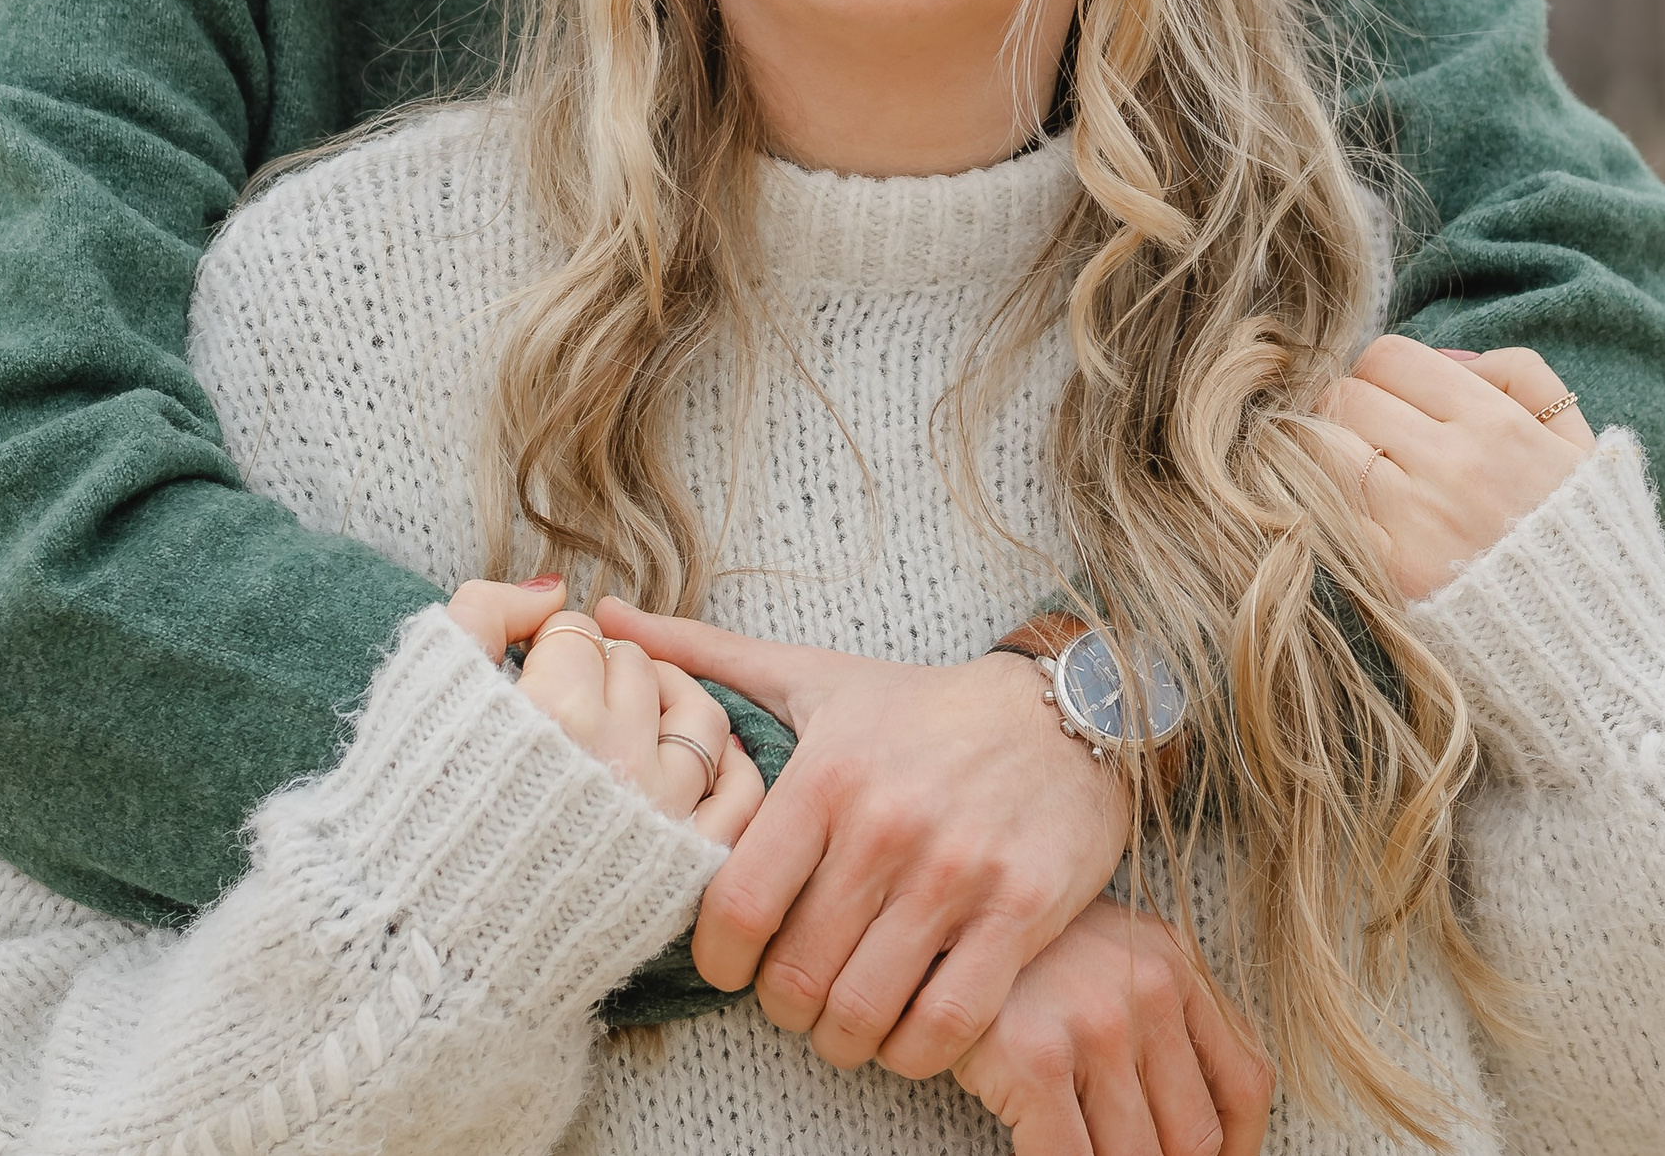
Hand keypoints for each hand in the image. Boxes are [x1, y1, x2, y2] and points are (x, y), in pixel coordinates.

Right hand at [446, 578, 763, 843]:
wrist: (422, 945)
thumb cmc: (415, 814)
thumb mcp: (425, 686)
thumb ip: (486, 609)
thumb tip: (553, 591)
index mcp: (557, 713)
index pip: (575, 634)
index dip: (544, 644)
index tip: (525, 674)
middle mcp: (617, 761)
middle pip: (634, 666)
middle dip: (598, 668)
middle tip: (566, 697)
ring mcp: (658, 816)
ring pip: (696, 713)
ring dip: (664, 699)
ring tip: (624, 715)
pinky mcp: (682, 868)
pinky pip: (738, 793)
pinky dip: (726, 765)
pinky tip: (684, 756)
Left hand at [596, 601, 1128, 1078]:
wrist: (1065, 709)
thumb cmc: (920, 704)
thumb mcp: (812, 674)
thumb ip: (704, 656)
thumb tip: (599, 613)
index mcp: (827, 774)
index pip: (738, 905)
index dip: (717, 960)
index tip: (728, 965)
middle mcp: (887, 826)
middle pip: (798, 977)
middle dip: (783, 1010)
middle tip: (791, 997)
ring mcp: (956, 874)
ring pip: (865, 1012)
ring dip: (843, 1039)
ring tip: (841, 1019)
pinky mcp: (1019, 914)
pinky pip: (947, 1027)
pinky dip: (912, 1049)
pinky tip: (905, 1026)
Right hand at [954, 896, 1271, 1155]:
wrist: (939, 910)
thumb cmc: (1029, 951)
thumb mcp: (1116, 956)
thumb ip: (1167, 1021)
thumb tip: (1206, 1136)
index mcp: (1176, 965)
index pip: (1245, 1082)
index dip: (1239, 1148)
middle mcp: (1148, 990)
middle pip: (1196, 1135)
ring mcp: (1094, 1025)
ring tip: (1087, 1151)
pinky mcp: (1034, 1059)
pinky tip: (1044, 1149)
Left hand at [1316, 338, 1594, 600]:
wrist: (1593, 649)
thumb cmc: (1583, 541)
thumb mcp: (1579, 444)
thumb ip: (1523, 378)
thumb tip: (1451, 359)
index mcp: (1497, 425)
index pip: (1389, 356)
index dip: (1384, 373)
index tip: (1395, 400)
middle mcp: (1453, 466)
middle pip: (1346, 397)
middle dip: (1353, 410)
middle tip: (1373, 439)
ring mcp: (1418, 522)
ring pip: (1323, 448)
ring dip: (1331, 455)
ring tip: (1361, 476)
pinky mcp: (1392, 574)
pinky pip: (1327, 510)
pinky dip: (1330, 507)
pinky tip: (1361, 519)